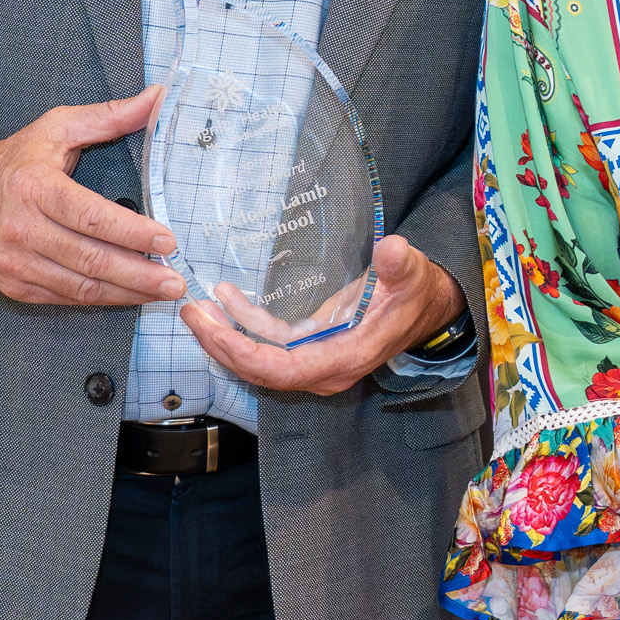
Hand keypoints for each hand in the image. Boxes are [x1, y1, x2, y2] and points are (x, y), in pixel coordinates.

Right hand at [0, 87, 177, 306]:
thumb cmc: (13, 161)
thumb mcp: (56, 128)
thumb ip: (110, 116)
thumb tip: (159, 98)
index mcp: (35, 187)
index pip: (90, 217)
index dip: (131, 232)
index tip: (167, 241)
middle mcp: (22, 228)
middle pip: (89, 259)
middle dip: (138, 274)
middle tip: (174, 281)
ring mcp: (15, 262)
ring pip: (80, 286)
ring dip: (125, 293)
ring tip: (161, 292)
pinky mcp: (14, 285)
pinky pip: (64, 298)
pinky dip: (100, 300)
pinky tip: (128, 296)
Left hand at [183, 235, 461, 398]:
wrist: (427, 307)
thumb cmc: (417, 292)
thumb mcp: (413, 274)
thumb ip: (400, 264)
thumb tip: (392, 249)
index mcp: (347, 356)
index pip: (284, 369)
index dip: (245, 354)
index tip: (215, 331)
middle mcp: (325, 369)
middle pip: (261, 370)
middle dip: (222, 345)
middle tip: (192, 314)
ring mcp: (316, 361)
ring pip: (259, 361)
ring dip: (225, 337)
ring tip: (196, 309)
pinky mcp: (310, 348)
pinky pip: (268, 346)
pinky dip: (243, 327)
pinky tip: (226, 301)